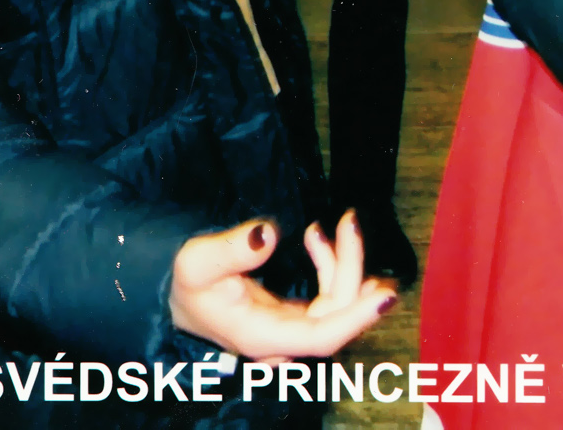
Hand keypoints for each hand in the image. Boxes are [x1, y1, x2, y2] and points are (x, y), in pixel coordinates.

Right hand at [169, 213, 395, 361]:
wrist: (176, 295)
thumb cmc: (186, 283)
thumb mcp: (196, 261)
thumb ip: (231, 249)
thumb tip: (267, 233)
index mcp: (262, 336)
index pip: (322, 337)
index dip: (357, 317)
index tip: (386, 295)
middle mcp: (283, 339)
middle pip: (335, 314)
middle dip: (351, 268)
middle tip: (350, 222)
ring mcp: (291, 329)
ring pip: (335, 304)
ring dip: (344, 263)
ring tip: (339, 225)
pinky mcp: (293, 317)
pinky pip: (327, 297)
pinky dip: (331, 267)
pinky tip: (321, 241)